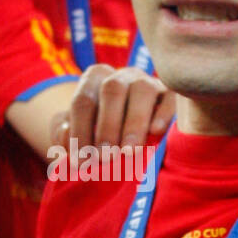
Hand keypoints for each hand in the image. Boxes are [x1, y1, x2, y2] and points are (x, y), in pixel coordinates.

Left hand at [50, 63, 174, 151]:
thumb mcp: (79, 134)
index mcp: (94, 79)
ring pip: (142, 90)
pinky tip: (156, 133)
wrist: (136, 133)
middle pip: (111, 90)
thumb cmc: (100, 136)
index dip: (79, 131)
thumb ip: (66, 136)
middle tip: (105, 158)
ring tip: (128, 152)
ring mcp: (148, 81)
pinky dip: (163, 114)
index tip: (81, 161)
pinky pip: (170, 98)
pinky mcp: (171, 93)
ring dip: (133, 122)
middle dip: (107, 126)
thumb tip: (65, 135)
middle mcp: (121, 75)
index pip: (83, 102)